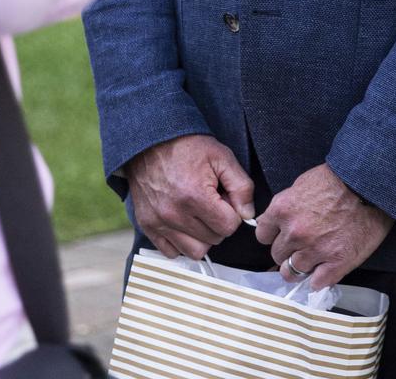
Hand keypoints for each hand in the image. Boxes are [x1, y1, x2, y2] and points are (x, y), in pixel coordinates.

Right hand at [126, 134, 255, 259]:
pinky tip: (184, 223)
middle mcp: (175, 214)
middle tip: (211, 203)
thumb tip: (247, 214)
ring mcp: (159, 222)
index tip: (224, 199)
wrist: (150, 142)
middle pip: (214, 239)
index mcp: (195, 196)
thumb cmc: (187, 147)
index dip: (232, 213)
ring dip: (202, 236)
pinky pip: (171, 252)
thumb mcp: (221, 157)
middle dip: (218, 223)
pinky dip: (181, 242)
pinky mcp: (148, 226)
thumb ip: (241, 186)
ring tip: (198, 214)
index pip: (228, 227)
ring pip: (195, 251)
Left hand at [256, 164, 393, 289]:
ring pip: (292, 273)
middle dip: (287, 251)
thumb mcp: (302, 185)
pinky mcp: (336, 263)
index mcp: (283, 210)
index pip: (262, 235)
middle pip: (277, 255)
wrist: (370, 185)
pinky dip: (319, 279)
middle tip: (301, 246)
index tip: (282, 236)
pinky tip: (325, 269)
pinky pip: (316, 283)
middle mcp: (294, 233)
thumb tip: (275, 222)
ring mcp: (315, 250)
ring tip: (311, 261)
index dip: (273, 236)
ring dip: (300, 268)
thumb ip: (286, 207)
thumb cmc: (337, 180)